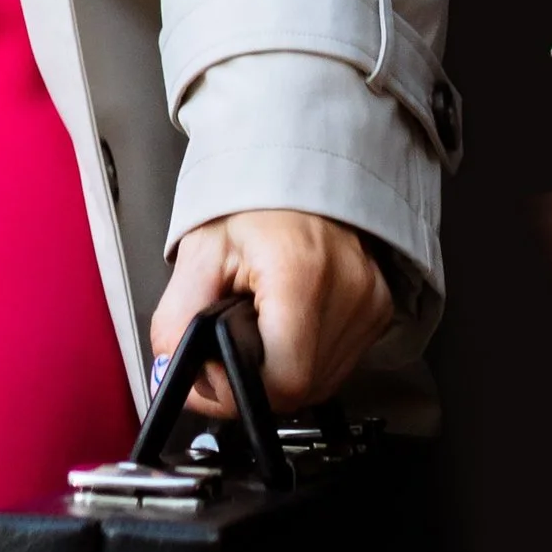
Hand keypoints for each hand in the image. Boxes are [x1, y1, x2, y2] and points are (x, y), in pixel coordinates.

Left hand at [149, 209, 393, 418]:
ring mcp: (371, 300)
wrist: (297, 161)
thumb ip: (177, 318)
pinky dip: (307, 355)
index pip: (283, 381)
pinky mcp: (381, 307)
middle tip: (229, 348)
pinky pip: (340, 361)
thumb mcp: (199, 251)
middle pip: (301, 388)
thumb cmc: (251, 198)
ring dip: (281, 371)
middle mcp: (348, 290)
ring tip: (259, 326)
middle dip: (255, 381)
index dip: (238, 390)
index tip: (212, 376)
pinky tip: (286, 324)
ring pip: (322, 381)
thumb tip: (171, 371)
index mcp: (301, 273)